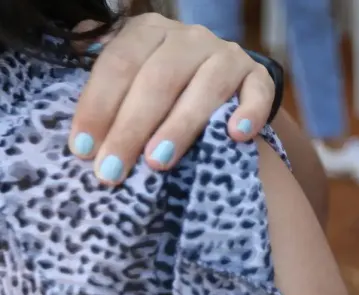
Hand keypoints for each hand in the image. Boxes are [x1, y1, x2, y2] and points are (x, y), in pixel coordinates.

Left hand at [70, 14, 274, 183]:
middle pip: (158, 79)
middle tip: (113, 170)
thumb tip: (72, 47)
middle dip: (131, 128)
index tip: (82, 150)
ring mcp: (227, 55)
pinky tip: (236, 135)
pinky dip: (249, 112)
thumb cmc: (168, 89)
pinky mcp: (259, 76)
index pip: (118, 64)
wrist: (225, 84)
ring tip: (158, 161)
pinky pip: (258, 92)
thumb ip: (109, 73)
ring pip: (205, 86)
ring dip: (180, 126)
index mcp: (150, 31)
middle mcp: (190, 37)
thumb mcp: (133, 74)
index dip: (98, 106)